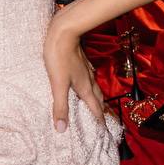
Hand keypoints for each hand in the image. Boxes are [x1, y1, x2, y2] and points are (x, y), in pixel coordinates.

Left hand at [44, 14, 105, 131]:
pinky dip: (90, 86)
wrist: (64, 31)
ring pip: (95, 88)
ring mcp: (86, 69)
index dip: (101, 122)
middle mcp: (89, 80)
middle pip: (99, 99)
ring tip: (98, 105)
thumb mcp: (57, 84)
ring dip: (97, 99)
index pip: (96, 109)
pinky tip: (86, 82)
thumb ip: (60, 106)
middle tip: (105, 122)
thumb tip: (62, 129)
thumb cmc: (59, 57)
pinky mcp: (81, 61)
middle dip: (102, 111)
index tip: (106, 133)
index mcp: (85, 88)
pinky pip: (89, 77)